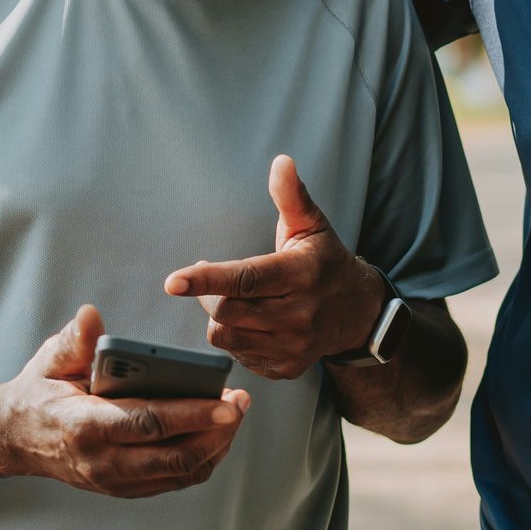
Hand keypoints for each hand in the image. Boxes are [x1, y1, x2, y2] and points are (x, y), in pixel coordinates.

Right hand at [0, 304, 251, 497]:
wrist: (15, 439)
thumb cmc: (40, 392)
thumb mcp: (50, 360)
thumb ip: (74, 341)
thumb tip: (90, 317)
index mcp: (85, 425)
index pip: (148, 423)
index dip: (192, 414)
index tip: (227, 402)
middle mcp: (102, 461)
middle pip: (175, 456)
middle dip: (217, 432)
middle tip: (241, 403)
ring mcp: (115, 481)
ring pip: (181, 473)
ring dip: (215, 446)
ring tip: (234, 414)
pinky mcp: (125, 488)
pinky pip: (175, 479)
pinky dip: (202, 458)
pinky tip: (216, 433)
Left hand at [164, 156, 385, 381]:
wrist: (357, 313)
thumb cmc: (325, 262)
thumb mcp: (311, 226)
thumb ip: (291, 195)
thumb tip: (281, 161)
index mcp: (300, 275)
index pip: (245, 279)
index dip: (206, 279)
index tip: (173, 282)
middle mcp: (298, 314)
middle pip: (226, 311)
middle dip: (209, 294)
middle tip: (214, 279)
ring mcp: (292, 346)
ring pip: (226, 336)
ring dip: (220, 317)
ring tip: (235, 300)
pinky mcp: (285, 367)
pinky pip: (238, 355)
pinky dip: (236, 337)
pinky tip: (253, 322)